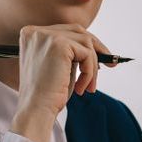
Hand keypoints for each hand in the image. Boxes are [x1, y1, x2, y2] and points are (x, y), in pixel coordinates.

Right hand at [10, 24, 115, 141]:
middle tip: (110, 64)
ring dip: (92, 67)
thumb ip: (70, 52)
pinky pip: (87, 54)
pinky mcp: (58, 44)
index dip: (85, 44)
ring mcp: (46, 36)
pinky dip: (90, 73)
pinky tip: (81, 88)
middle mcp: (35, 32)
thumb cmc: (47, 95)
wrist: (36, 110)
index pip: (66, 31)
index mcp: (31, 35)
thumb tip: (97, 47)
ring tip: (88, 87)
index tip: (101, 57)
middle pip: (77, 31)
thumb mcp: (57, 67)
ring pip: (86, 42)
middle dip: (97, 48)